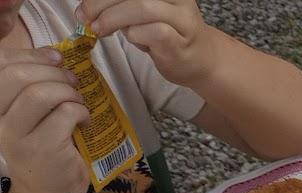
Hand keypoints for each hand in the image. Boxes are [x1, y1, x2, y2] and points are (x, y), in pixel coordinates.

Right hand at [0, 48, 89, 192]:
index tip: (56, 56)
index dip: (30, 54)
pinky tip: (85, 119)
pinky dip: (80, 110)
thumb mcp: (30, 119)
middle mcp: (0, 121)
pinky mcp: (45, 148)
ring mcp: (20, 136)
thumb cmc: (43, 152)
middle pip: (18, 77)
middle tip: (72, 80)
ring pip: (39, 94)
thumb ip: (32, 91)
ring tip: (78, 100)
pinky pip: (64, 114)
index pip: (1, 67)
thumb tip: (53, 57)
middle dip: (52, 71)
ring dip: (66, 91)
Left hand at [77, 0, 216, 86]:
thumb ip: (122, 3)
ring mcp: (181, 18)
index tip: (84, 5)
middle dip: (100, 3)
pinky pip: (154, 32)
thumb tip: (87, 6)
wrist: (201, 61)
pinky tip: (132, 39)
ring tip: (99, 30)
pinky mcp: (181, 42)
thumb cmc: (169, 34)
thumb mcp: (143, 10)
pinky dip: (135, 35)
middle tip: (85, 16)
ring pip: (141, 7)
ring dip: (113, 19)